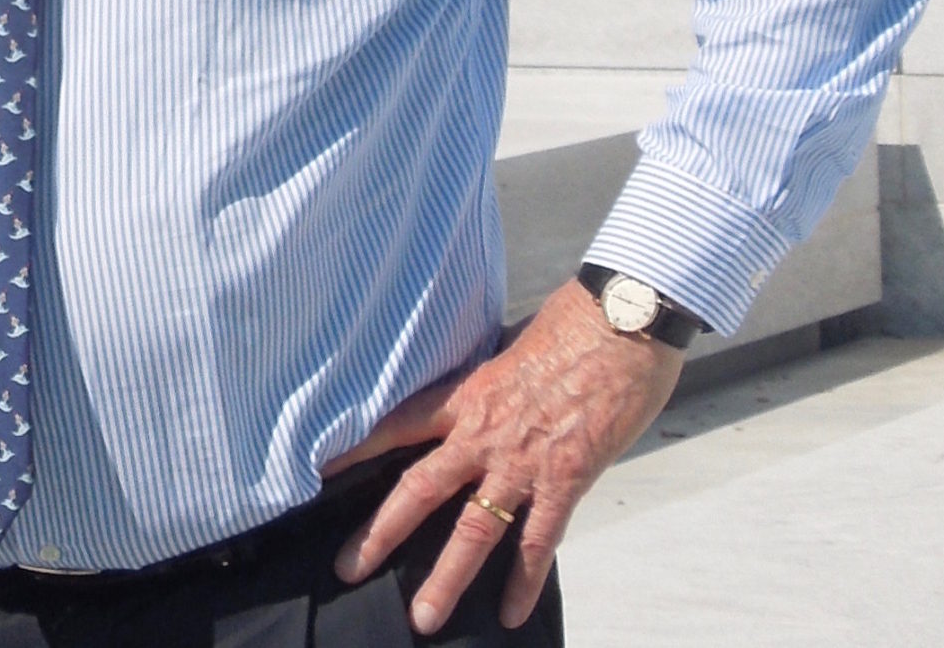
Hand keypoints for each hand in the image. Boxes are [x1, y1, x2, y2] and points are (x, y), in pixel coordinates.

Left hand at [327, 279, 683, 633]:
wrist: (620, 326)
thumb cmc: (570, 327)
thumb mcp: (511, 348)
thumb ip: (490, 381)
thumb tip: (481, 392)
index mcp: (466, 394)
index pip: (397, 424)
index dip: (357, 447)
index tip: (322, 470)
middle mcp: (483, 432)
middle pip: (419, 489)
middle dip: (380, 533)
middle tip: (347, 568)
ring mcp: (522, 462)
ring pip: (472, 530)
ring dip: (446, 578)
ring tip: (423, 618)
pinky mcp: (566, 480)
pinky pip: (538, 542)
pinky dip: (523, 581)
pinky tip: (510, 614)